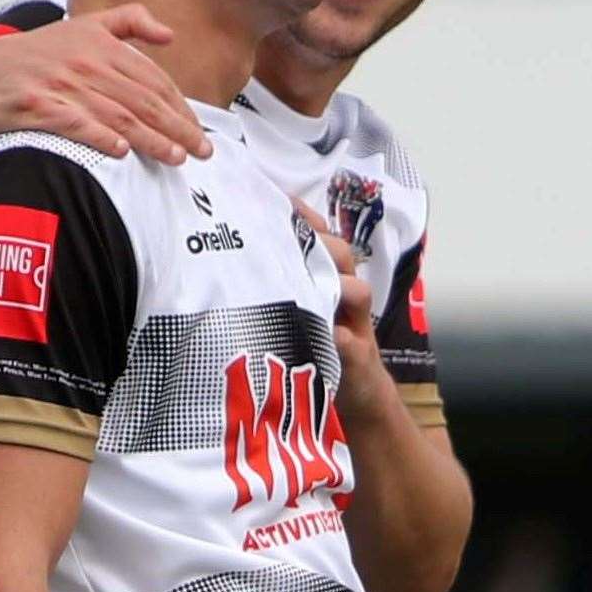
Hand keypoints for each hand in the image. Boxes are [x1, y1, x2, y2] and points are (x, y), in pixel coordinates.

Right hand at [0, 5, 209, 164]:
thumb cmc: (35, 53)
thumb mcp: (83, 25)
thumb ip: (129, 21)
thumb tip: (169, 33)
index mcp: (101, 45)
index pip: (152, 80)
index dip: (179, 107)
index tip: (199, 130)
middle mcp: (85, 64)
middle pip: (142, 101)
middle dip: (176, 127)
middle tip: (202, 151)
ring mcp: (61, 86)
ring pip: (116, 115)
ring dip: (150, 138)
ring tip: (176, 157)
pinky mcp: (37, 106)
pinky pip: (74, 123)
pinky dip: (99, 137)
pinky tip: (122, 152)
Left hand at [293, 200, 383, 419]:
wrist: (356, 391)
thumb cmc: (313, 342)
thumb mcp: (294, 307)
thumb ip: (276, 279)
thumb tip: (233, 249)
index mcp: (327, 275)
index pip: (320, 235)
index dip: (303, 216)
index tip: (279, 201)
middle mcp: (345, 292)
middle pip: (340, 254)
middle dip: (318, 242)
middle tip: (288, 237)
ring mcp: (355, 323)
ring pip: (356, 290)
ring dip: (335, 283)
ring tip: (311, 282)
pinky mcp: (359, 355)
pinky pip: (351, 341)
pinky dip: (339, 337)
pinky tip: (327, 335)